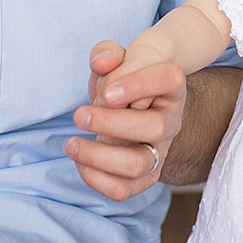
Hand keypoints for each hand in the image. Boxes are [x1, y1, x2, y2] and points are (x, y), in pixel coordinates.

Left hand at [69, 41, 184, 200]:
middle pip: (155, 128)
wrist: (131, 102)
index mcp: (170, 85)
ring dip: (99, 156)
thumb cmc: (121, 78)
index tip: (107, 90)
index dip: (138, 85)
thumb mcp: (115, 58)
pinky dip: (97, 179)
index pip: (168, 79)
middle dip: (111, 123)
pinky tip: (80, 161)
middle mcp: (171, 120)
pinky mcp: (144, 175)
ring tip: (72, 144)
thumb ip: (107, 54)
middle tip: (79, 115)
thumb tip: (104, 62)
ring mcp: (160, 151)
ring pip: (139, 164)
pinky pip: (124, 189)